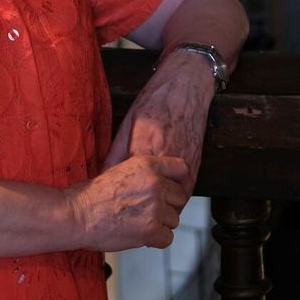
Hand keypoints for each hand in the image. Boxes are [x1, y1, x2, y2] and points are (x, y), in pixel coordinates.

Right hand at [68, 155, 190, 250]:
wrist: (77, 214)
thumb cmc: (93, 196)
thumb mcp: (120, 169)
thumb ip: (145, 174)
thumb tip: (163, 183)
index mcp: (148, 165)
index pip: (182, 169)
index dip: (181, 181)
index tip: (176, 191)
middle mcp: (155, 184)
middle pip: (180, 198)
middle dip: (168, 207)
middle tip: (149, 212)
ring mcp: (155, 207)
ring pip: (175, 220)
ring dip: (161, 224)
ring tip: (139, 223)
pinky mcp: (151, 229)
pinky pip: (168, 238)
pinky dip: (156, 240)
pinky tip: (140, 235)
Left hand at [103, 53, 216, 195]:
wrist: (186, 87)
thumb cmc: (155, 102)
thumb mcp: (127, 123)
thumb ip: (116, 153)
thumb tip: (103, 175)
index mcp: (145, 149)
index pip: (129, 186)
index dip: (120, 199)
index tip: (112, 204)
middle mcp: (166, 159)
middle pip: (151, 197)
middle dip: (138, 207)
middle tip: (127, 212)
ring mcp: (184, 164)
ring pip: (171, 200)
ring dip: (159, 207)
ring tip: (145, 209)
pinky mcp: (196, 165)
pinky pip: (185, 192)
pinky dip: (174, 199)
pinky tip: (163, 199)